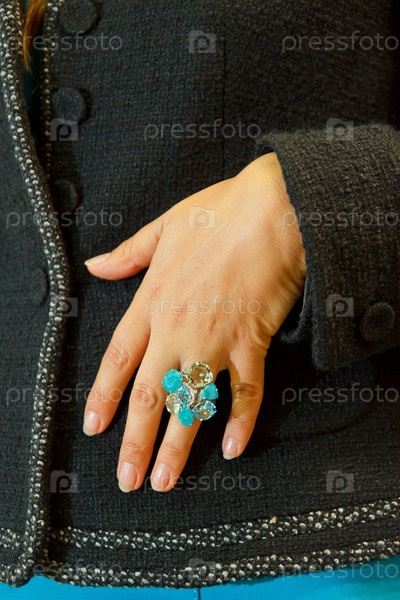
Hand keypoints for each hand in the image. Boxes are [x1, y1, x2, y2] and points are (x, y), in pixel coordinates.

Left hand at [83, 152, 305, 491]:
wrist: (273, 211)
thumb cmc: (218, 215)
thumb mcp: (163, 228)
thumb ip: (128, 255)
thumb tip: (96, 266)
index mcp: (152, 302)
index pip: (119, 359)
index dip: (104, 396)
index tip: (95, 427)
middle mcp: (178, 329)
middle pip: (150, 395)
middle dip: (136, 442)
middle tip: (128, 479)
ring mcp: (215, 340)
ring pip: (191, 403)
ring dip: (178, 445)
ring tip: (166, 481)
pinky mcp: (252, 343)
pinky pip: (245, 390)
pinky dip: (241, 420)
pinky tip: (232, 448)